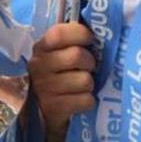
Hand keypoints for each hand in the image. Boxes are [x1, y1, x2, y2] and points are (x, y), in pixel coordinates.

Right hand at [28, 23, 95, 141]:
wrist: (45, 114)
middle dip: (90, 63)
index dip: (80, 34)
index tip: (89, 40)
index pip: (59, 33)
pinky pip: (86, 100)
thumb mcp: (59, 55)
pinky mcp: (54, 109)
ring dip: (89, 84)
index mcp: (41, 48)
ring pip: (84, 80)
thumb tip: (102, 27)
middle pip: (77, 55)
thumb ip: (73, 41)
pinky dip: (88, 101)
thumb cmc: (59, 76)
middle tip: (87, 68)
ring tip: (82, 86)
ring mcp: (44, 88)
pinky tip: (79, 101)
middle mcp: (38, 66)